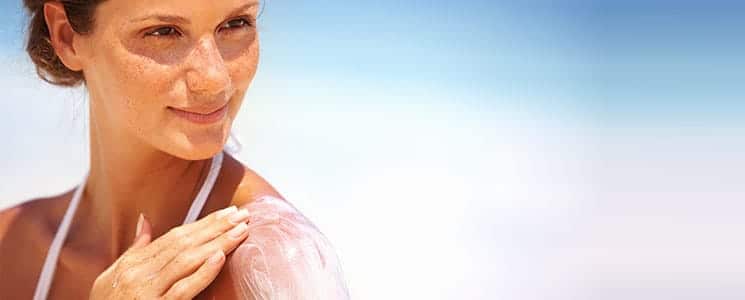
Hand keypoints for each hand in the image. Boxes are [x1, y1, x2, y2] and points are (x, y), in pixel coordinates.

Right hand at [89, 206, 250, 299]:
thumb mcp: (112, 277)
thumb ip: (134, 250)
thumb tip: (144, 220)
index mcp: (133, 264)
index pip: (175, 236)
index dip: (204, 223)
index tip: (227, 213)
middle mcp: (140, 274)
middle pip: (184, 243)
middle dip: (216, 227)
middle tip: (242, 214)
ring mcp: (147, 292)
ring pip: (187, 261)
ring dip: (217, 243)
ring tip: (240, 231)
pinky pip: (183, 290)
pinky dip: (202, 273)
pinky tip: (219, 257)